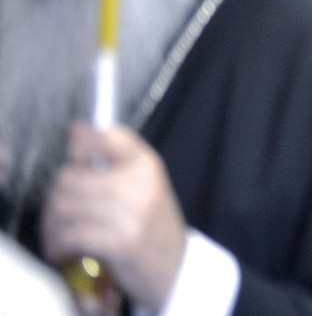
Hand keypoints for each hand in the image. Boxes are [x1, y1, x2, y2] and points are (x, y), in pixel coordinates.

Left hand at [41, 123, 186, 311]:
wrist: (175, 266)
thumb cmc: (152, 224)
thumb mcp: (141, 184)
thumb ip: (110, 157)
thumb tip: (77, 128)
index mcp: (146, 164)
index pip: (107, 136)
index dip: (82, 147)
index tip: (78, 165)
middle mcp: (140, 183)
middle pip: (70, 177)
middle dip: (57, 198)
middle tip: (62, 214)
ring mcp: (132, 212)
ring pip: (64, 207)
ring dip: (53, 226)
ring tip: (62, 235)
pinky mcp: (121, 242)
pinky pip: (71, 235)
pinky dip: (60, 246)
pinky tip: (67, 250)